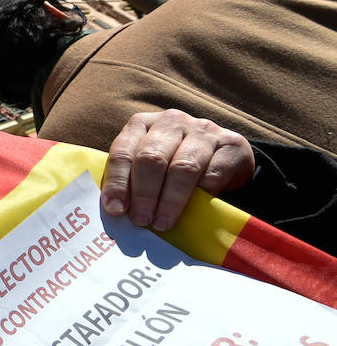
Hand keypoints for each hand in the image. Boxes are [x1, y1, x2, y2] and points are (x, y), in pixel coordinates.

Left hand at [102, 109, 254, 230]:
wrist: (223, 158)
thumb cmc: (173, 165)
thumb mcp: (149, 166)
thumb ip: (131, 180)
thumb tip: (115, 211)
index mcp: (142, 124)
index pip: (123, 151)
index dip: (117, 182)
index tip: (115, 209)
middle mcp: (171, 121)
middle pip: (151, 158)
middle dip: (143, 193)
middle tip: (141, 220)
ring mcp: (202, 130)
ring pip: (182, 167)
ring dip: (169, 200)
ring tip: (162, 223)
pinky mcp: (231, 144)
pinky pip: (212, 174)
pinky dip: (201, 196)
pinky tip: (194, 212)